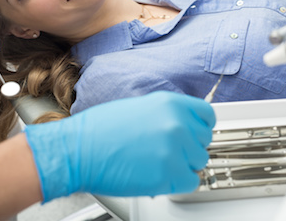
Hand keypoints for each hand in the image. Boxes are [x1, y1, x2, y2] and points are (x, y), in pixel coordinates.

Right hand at [25, 91, 215, 200]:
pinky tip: (158, 176)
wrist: (78, 150)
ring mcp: (175, 149)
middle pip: (203, 141)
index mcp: (170, 103)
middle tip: (166, 152)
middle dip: (188, 148)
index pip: (207, 116)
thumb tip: (180, 124)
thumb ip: (165, 115)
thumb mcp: (138, 107)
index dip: (199, 128)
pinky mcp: (168, 175)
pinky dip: (177, 183)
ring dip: (183, 166)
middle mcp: (177, 123)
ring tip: (157, 163)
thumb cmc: (98, 130)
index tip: (194, 135)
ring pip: (198, 162)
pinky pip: (190, 182)